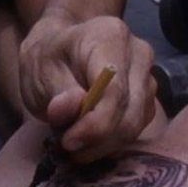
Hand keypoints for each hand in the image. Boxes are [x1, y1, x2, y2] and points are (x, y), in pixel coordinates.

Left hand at [18, 14, 156, 161]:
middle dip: (99, 140)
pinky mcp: (147, 98)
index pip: (114, 90)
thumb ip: (57, 92)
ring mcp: (147, 77)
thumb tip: (70, 110)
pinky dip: (111, 141)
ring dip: (104, 144)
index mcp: (111, 38)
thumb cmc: (48, 56)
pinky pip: (136, 128)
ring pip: (136, 125)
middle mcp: (138, 55)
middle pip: (131, 112)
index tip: (68, 141)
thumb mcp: (39, 70)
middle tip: (68, 148)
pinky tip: (88, 140)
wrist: (60, 48)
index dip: (95, 124)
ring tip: (73, 144)